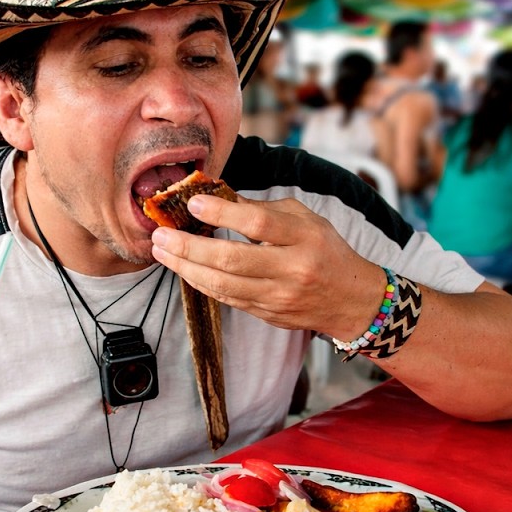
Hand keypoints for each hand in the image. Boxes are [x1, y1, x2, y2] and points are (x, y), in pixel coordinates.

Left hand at [150, 195, 387, 339]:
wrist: (350, 300)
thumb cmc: (325, 251)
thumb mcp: (305, 220)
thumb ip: (264, 210)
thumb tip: (217, 197)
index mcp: (304, 238)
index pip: (259, 224)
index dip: (223, 212)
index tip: (194, 202)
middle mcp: (292, 270)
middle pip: (232, 259)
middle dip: (189, 247)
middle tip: (161, 233)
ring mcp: (278, 297)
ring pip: (222, 285)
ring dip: (185, 267)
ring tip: (162, 250)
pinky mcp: (267, 314)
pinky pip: (226, 299)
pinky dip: (200, 283)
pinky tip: (183, 268)